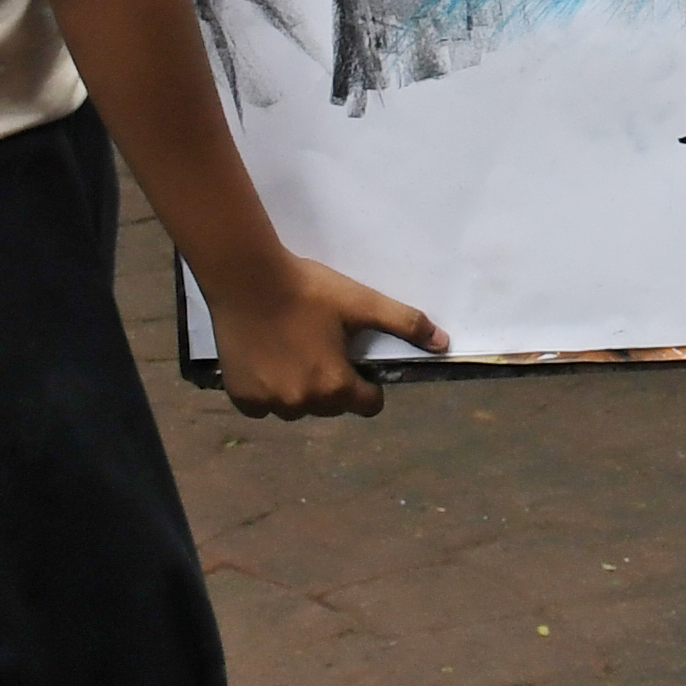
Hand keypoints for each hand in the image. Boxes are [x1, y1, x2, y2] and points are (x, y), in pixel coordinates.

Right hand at [205, 252, 449, 416]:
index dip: (367, 383)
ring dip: (301, 389)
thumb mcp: (361, 303)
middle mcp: (303, 404)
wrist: (247, 278)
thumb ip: (404, 323)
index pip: (368, 403)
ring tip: (294, 350)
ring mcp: (270, 404)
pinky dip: (269, 389)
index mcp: (336, 387)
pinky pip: (264, 405)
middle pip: (332, 405)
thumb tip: (442, 344)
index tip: (354, 358)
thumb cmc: (307, 290)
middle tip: (322, 347)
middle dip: (334, 384)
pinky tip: (268, 359)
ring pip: (297, 407)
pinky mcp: (242, 398)